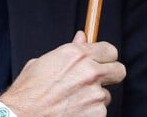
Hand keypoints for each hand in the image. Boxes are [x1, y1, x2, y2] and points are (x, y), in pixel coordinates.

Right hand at [0, 30, 125, 115]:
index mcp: (77, 54)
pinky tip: (73, 113)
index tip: (102, 62)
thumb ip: (69, 49)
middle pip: (119, 71)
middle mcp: (89, 71)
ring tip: (74, 101)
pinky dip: (90, 114)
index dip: (106, 57)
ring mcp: (94, 94)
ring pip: (107, 96)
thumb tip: (81, 37)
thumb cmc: (28, 92)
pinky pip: (100, 113)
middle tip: (98, 82)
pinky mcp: (96, 115)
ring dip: (95, 99)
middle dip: (110, 76)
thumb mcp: (44, 62)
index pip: (110, 50)